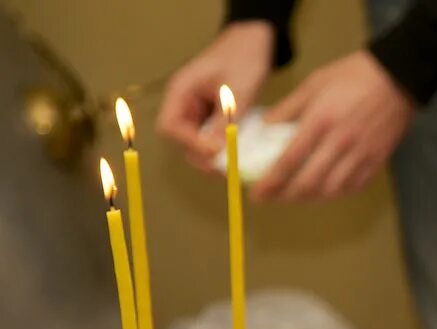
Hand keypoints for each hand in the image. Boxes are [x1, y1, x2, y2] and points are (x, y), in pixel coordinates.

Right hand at [157, 22, 274, 168]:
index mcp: (181, 90)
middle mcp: (184, 101)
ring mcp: (197, 109)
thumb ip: (225, 120)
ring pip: (196, 141)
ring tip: (233, 165)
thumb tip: (216, 152)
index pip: (170, 126)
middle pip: (180, 139)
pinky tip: (238, 154)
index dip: (189, 143)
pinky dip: (222, 147)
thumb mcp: (238, 90)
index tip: (215, 152)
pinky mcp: (211, 115)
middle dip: (200, 156)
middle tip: (225, 169)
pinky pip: (211, 137)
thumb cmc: (243, 57)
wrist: (254, 41)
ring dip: (212, 155)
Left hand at [254, 50, 414, 201]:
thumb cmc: (352, 76)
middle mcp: (340, 142)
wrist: (396, 78)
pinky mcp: (377, 160)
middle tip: (272, 197)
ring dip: (310, 198)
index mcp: (320, 121)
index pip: (290, 160)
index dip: (271, 181)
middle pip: (309, 182)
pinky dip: (336, 193)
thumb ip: (288, 109)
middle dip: (286, 195)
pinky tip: (324, 190)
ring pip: (332, 190)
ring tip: (296, 195)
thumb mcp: (313, 85)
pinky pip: (354, 186)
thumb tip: (265, 129)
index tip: (257, 192)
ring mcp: (361, 154)